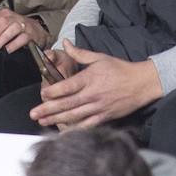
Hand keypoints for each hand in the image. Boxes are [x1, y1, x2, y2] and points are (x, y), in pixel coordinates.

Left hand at [0, 8, 48, 51]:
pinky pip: (23, 38)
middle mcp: (13, 17)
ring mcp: (23, 25)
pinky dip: (15, 44)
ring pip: (13, 28)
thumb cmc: (13, 29)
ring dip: (3, 38)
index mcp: (3, 14)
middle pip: (2, 22)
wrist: (35, 31)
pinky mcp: (31, 34)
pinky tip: (8, 50)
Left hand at [28, 40, 162, 128]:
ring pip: (74, 116)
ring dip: (56, 120)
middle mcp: (92, 94)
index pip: (67, 86)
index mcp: (89, 78)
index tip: (43, 94)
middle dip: (48, 109)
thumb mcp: (99, 57)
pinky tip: (63, 132)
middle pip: (67, 104)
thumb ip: (79, 53)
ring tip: (42, 122)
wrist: (142, 83)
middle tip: (34, 114)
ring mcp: (98, 107)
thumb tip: (65, 42)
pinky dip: (75, 129)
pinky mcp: (105, 116)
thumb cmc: (120, 69)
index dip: (53, 91)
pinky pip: (87, 125)